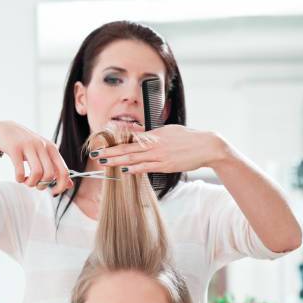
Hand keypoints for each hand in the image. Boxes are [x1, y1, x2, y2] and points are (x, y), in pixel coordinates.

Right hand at [0, 120, 72, 193]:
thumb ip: (56, 168)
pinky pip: (20, 171)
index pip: (64, 172)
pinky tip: (19, 177)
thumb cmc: (27, 146)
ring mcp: (28, 146)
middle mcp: (42, 146)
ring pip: (37, 174)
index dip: (61, 186)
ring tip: (26, 181)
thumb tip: (70, 185)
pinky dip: (20, 179)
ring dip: (31, 183)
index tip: (54, 192)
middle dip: (42, 185)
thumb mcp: (44, 154)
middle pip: (50, 175)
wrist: (5, 129)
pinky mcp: (15, 148)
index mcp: (52, 149)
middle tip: (35, 184)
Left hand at [90, 125, 223, 173]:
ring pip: (134, 158)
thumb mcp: (169, 131)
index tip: (102, 145)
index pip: (130, 139)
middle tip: (96, 155)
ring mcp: (160, 155)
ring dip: (118, 161)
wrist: (207, 146)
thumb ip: (152, 134)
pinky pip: (147, 167)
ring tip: (105, 163)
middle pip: (128, 148)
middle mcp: (155, 144)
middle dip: (110, 152)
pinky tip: (125, 171)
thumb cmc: (189, 138)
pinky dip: (135, 169)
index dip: (115, 143)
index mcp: (154, 135)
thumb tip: (137, 135)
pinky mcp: (166, 165)